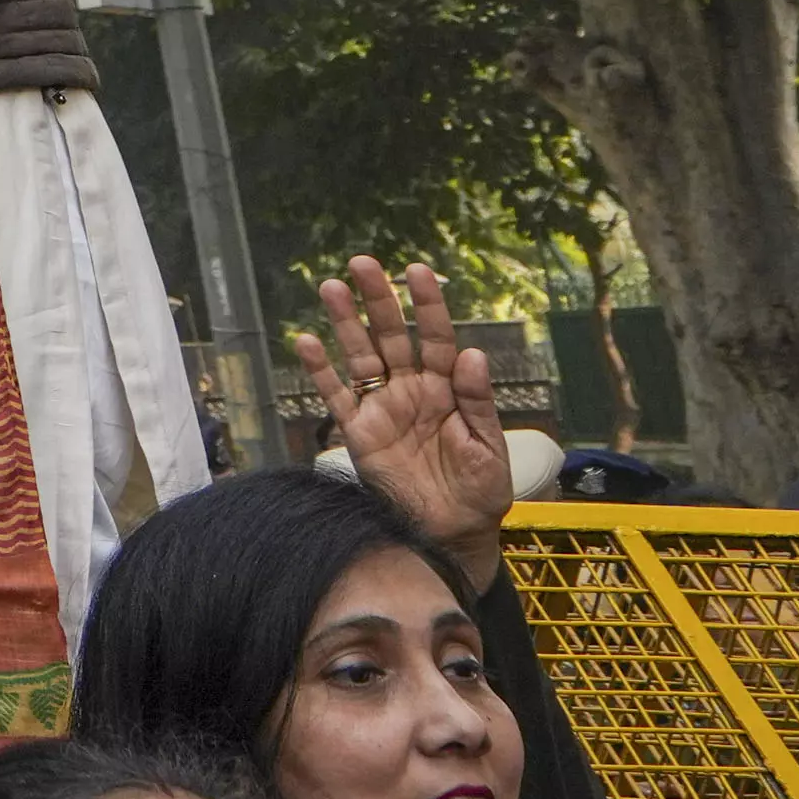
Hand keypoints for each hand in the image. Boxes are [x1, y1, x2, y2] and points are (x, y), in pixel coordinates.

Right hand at [301, 256, 510, 592]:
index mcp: (448, 390)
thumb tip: (471, 354)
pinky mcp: (358, 433)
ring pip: (360, 357)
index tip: (418, 271)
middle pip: (391, 336)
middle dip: (378, 299)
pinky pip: (335, 397)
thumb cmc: (480, 493)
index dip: (427, 306)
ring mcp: (382, 409)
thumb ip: (477, 402)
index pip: (436, 338)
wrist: (451, 534)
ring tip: (330, 288)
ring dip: (345, 323)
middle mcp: (412, 391)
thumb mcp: (490, 449)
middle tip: (363, 264)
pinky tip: (307, 343)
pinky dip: (320, 371)